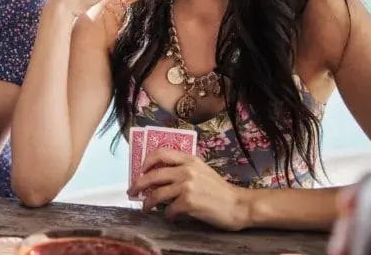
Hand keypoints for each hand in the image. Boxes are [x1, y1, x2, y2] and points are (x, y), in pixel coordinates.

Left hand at [128, 148, 248, 230]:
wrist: (238, 205)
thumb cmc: (219, 190)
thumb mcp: (201, 170)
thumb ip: (182, 168)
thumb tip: (158, 176)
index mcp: (189, 159)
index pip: (160, 153)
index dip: (146, 161)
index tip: (140, 171)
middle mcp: (186, 170)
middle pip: (152, 175)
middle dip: (138, 185)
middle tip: (131, 192)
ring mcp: (186, 186)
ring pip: (156, 194)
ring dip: (147, 203)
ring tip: (146, 209)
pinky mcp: (188, 203)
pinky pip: (168, 210)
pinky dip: (167, 215)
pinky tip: (170, 217)